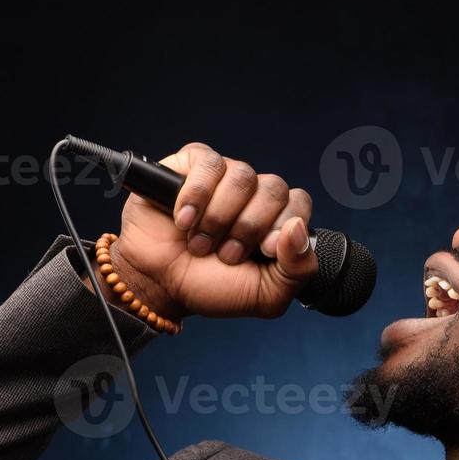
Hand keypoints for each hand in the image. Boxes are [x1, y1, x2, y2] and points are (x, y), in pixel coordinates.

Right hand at [107, 142, 317, 319]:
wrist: (160, 285)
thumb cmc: (210, 287)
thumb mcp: (267, 296)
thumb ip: (299, 269)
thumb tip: (299, 228)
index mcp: (275, 220)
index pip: (299, 203)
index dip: (285, 225)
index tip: (264, 251)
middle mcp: (253, 195)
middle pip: (274, 188)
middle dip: (249, 228)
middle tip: (226, 254)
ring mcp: (223, 178)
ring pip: (243, 176)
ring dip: (220, 218)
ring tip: (200, 243)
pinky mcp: (190, 166)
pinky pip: (209, 164)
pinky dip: (196, 195)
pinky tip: (183, 220)